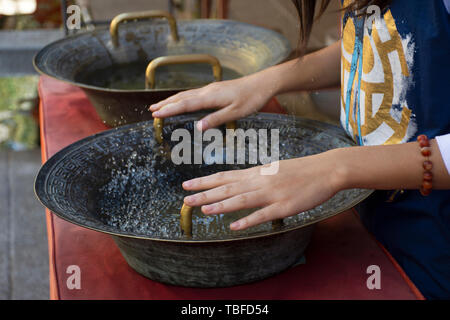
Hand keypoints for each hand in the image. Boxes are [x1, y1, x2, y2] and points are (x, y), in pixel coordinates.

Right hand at [149, 74, 275, 130]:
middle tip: (151, 111)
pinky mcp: (215, 89)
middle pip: (182, 97)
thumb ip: (216, 120)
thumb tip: (198, 128)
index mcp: (210, 97)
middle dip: (165, 104)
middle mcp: (207, 91)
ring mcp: (210, 88)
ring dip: (172, 100)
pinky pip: (193, 93)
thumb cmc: (251, 99)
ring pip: (186, 94)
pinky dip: (182, 98)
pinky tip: (181, 100)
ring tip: (159, 105)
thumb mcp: (235, 113)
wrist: (262, 83)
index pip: (185, 104)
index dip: (169, 110)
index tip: (155, 114)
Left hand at [182, 150, 343, 230]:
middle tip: (185, 199)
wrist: (325, 170)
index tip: (187, 185)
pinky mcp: (284, 206)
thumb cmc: (299, 170)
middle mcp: (260, 181)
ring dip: (221, 205)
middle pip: (228, 188)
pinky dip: (247, 221)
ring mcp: (271, 193)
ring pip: (241, 200)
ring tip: (203, 210)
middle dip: (205, 193)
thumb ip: (255, 177)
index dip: (205, 181)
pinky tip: (233, 226)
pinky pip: (262, 215)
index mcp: (256, 172)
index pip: (225, 176)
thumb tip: (238, 183)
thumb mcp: (273, 169)